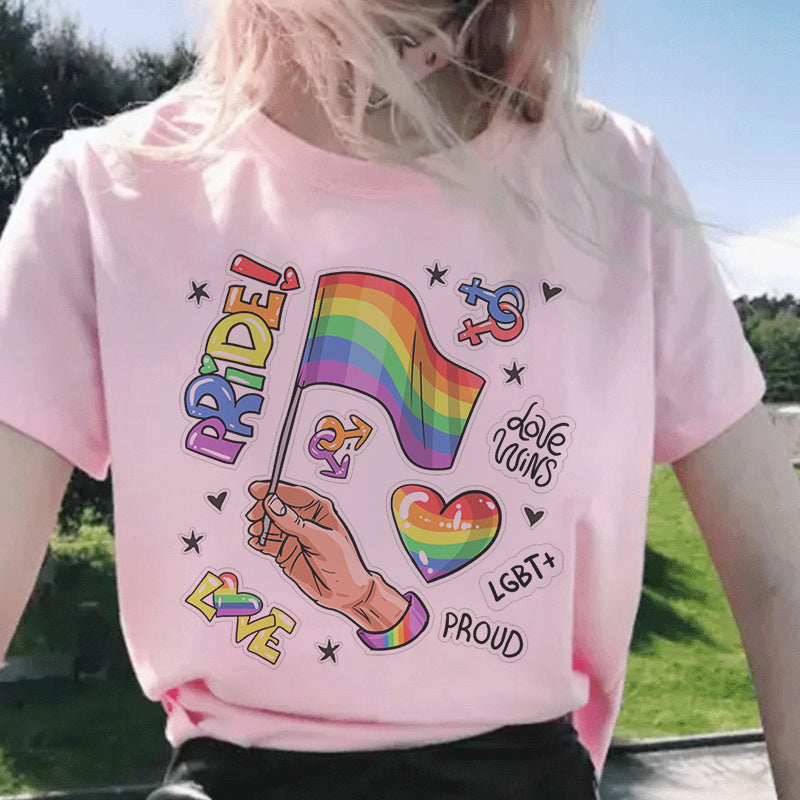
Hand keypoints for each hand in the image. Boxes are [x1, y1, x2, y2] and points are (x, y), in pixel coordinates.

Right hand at [246, 481, 408, 631]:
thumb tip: (273, 504)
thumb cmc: (343, 563)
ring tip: (257, 533)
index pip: (293, 494)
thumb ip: (295, 523)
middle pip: (277, 507)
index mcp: (319, 510)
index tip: (256, 490)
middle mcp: (304, 520)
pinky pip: (267, 542)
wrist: (344, 593)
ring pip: (270, 525)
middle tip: (255, 516)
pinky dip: (260, 542)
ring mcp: (293, 536)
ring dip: (260, 526)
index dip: (274, 490)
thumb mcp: (320, 540)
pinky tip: (257, 543)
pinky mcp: (285, 551)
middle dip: (264, 510)